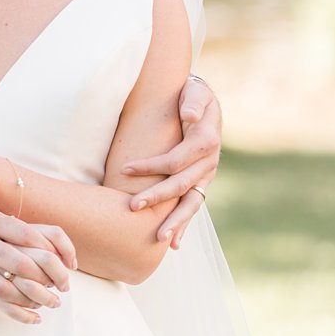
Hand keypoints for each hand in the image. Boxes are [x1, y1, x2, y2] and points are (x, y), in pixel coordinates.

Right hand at [0, 202, 76, 323]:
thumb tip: (43, 241)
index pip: (32, 237)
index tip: (65, 271)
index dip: (54, 257)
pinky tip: (2, 308)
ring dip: (26, 306)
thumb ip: (5, 224)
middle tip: (57, 299)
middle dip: (47, 287)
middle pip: (24, 266)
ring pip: (4, 289)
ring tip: (37, 313)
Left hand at [118, 74, 220, 248]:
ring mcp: (206, 175)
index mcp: (206, 142)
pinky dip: (185, 225)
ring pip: (191, 203)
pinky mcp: (201, 182)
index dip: (150, 166)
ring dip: (176, 223)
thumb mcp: (195, 91)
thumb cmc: (193, 94)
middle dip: (156, 197)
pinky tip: (175, 244)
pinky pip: (193, 206)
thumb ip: (193, 102)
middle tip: (132, 207)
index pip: (175, 160)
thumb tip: (189, 115)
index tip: (125, 169)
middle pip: (181, 185)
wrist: (205, 102)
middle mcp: (209, 162)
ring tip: (160, 240)